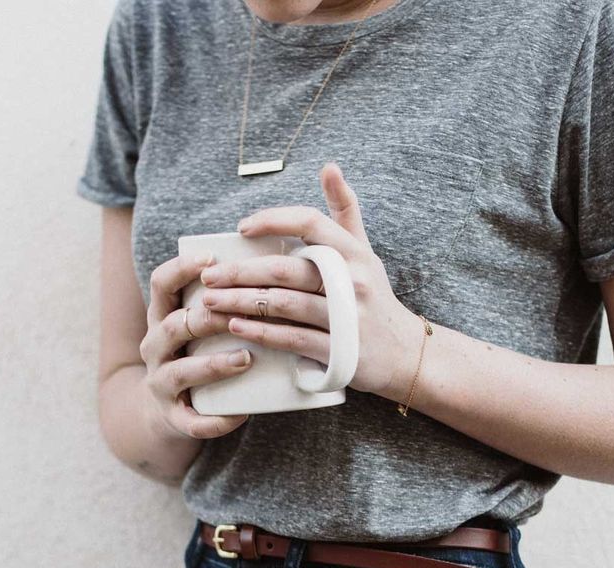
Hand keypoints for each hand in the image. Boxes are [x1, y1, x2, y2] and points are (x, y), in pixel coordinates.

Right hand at [139, 252, 256, 439]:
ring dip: (213, 364)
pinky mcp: (174, 419)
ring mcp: (160, 384)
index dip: (181, 269)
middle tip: (246, 315)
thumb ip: (222, 303)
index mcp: (162, 319)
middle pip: (173, 326)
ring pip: (181, 372)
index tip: (211, 258)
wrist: (167, 411)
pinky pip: (194, 422)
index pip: (160, 284)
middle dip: (208, 319)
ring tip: (246, 359)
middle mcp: (155, 349)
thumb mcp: (198, 327)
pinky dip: (217, 420)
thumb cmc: (196, 356)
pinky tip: (242, 415)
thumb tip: (277, 271)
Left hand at [198, 161, 418, 398]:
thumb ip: (345, 211)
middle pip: (286, 269)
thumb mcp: (366, 252)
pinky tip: (235, 327)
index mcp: (354, 253)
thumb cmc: (375, 298)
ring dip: (241, 303)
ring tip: (211, 302)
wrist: (404, 354)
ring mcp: (345, 318)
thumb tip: (329, 166)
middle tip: (209, 275)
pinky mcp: (339, 352)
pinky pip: (292, 339)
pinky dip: (260, 333)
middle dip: (241, 272)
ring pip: (283, 305)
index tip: (241, 228)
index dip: (273, 221)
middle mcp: (352, 282)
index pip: (310, 223)